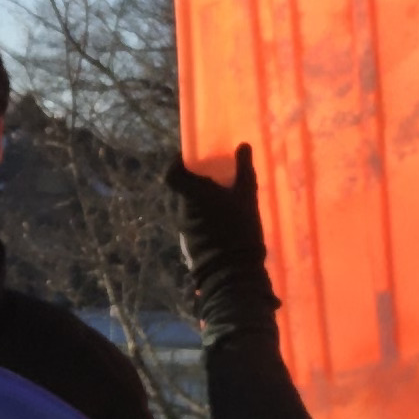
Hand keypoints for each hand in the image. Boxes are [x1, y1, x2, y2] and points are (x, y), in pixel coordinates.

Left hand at [164, 145, 277, 344]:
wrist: (232, 273)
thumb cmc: (239, 230)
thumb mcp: (246, 197)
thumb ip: (244, 170)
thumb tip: (243, 145)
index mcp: (192, 196)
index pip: (171, 174)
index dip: (176, 163)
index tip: (190, 159)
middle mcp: (182, 211)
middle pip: (183, 190)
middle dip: (198, 184)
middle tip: (218, 180)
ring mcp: (184, 230)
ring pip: (190, 208)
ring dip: (203, 203)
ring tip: (226, 205)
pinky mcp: (190, 245)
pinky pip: (194, 224)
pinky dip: (205, 220)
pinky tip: (224, 225)